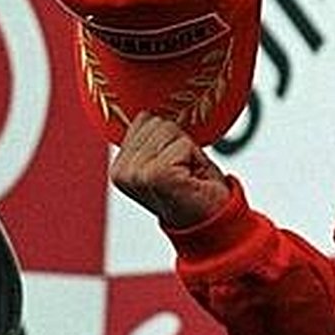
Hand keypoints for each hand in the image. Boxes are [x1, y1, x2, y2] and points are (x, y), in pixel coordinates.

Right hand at [110, 112, 230, 228]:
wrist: (214, 222)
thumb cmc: (195, 188)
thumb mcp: (168, 157)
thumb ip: (151, 137)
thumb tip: (146, 112)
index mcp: (120, 166)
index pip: (146, 119)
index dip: (171, 138)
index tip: (175, 164)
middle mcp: (121, 171)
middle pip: (158, 122)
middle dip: (180, 142)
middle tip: (184, 170)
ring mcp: (136, 174)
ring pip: (170, 130)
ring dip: (189, 150)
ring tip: (188, 173)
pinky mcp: (155, 175)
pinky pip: (183, 143)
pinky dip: (196, 157)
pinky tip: (192, 177)